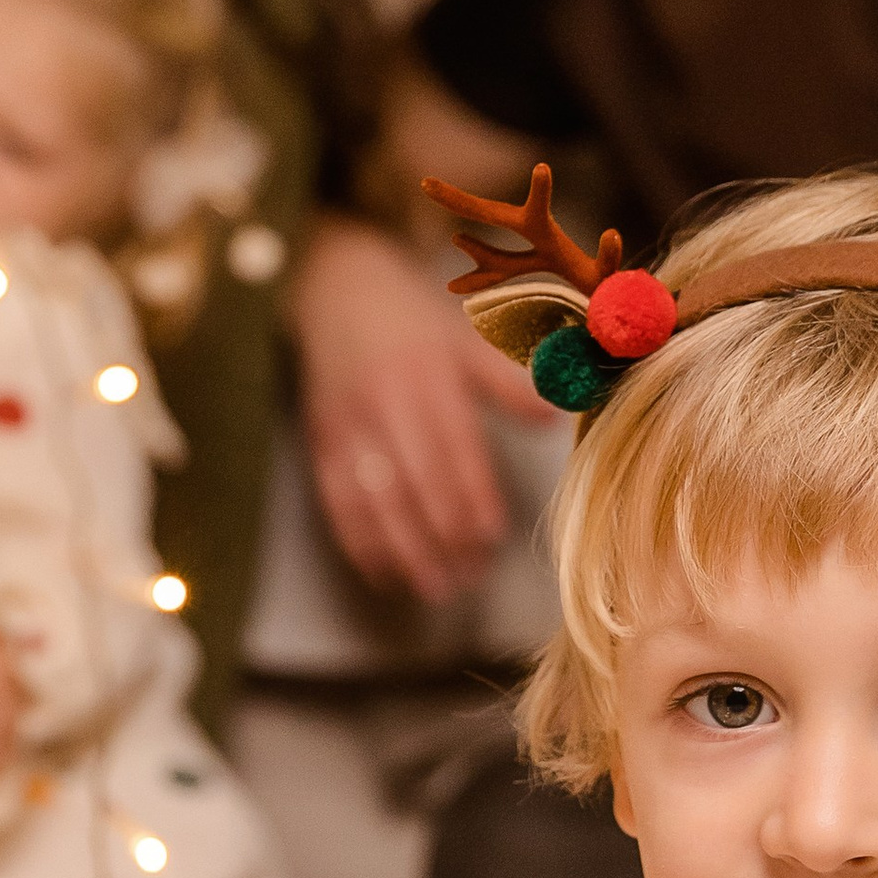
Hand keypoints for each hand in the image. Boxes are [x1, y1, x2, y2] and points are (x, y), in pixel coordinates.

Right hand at [289, 214, 553, 603]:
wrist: (336, 290)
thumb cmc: (412, 320)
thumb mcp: (464, 339)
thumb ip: (507, 383)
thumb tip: (556, 419)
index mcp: (428, 378)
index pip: (454, 452)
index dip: (473, 499)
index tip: (492, 538)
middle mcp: (386, 405)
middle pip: (415, 485)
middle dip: (443, 537)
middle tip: (469, 577)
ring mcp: (348, 428)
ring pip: (374, 502)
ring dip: (403, 551)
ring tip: (434, 587)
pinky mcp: (321, 444)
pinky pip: (337, 504)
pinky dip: (359, 544)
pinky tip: (384, 573)